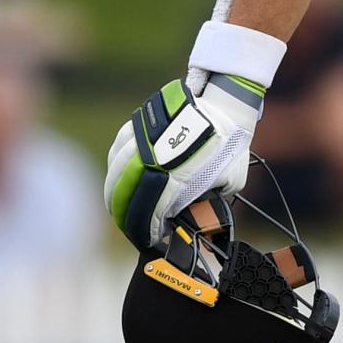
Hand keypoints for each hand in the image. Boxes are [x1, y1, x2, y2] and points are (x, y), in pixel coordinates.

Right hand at [105, 77, 262, 250]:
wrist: (224, 105)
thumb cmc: (229, 145)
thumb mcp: (228, 181)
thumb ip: (209, 198)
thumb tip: (194, 214)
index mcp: (179, 177)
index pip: (153, 210)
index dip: (148, 227)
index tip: (150, 237)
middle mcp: (156, 158)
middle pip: (126, 191)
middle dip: (123, 213)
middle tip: (126, 225)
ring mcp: (144, 138)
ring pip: (116, 169)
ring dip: (114, 190)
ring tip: (114, 204)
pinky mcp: (138, 124)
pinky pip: (118, 148)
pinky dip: (114, 165)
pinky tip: (116, 175)